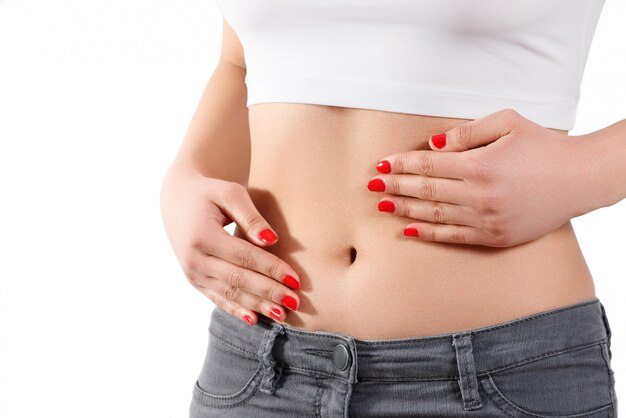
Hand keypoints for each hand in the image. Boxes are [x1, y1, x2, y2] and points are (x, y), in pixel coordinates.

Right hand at [160, 165, 300, 325]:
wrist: (178, 199)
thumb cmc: (211, 192)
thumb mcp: (230, 193)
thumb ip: (251, 217)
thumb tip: (272, 240)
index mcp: (202, 236)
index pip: (244, 257)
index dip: (271, 269)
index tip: (295, 279)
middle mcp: (194, 259)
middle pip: (238, 280)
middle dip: (269, 292)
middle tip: (296, 301)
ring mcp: (192, 273)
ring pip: (229, 294)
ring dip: (257, 306)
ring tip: (283, 314)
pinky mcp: (194, 281)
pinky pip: (218, 299)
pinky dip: (237, 310)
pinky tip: (256, 319)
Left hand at [368, 109, 587, 246]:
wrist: (578, 180)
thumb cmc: (542, 147)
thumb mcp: (507, 123)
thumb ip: (467, 132)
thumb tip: (433, 144)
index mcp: (481, 165)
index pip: (429, 165)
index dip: (401, 165)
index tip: (381, 165)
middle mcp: (480, 195)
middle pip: (425, 191)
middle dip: (394, 186)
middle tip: (371, 185)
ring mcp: (486, 219)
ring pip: (434, 214)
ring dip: (404, 210)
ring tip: (381, 205)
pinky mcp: (494, 236)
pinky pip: (453, 236)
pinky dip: (428, 233)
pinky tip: (408, 229)